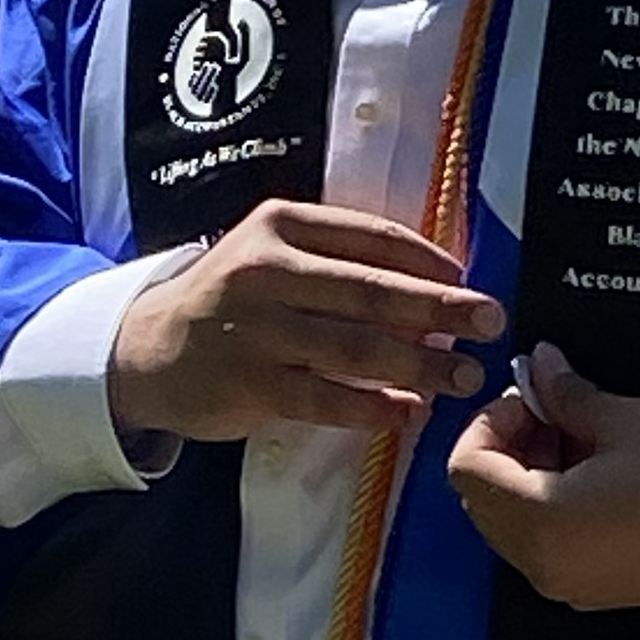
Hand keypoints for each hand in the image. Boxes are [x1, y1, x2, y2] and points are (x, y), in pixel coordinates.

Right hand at [109, 199, 505, 443]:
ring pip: (356, 347)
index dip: (428, 261)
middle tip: (491, 322)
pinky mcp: (250, 384)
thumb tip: (434, 283)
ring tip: (464, 376)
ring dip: (420, 364)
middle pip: (372, 290)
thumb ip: (339, 261)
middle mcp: (268, 270)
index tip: (468, 281)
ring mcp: (257, 329)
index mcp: (282, 224)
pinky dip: (374, 408)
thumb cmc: (233, 302)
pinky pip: (326, 398)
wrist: (148, 349)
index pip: (371, 237)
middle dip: (440, 309)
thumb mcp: (273, 256)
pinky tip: (411, 414)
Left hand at [445, 340, 639, 615]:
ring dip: (527, 475)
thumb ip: (567, 395)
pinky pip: (544, 543)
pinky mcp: (593, 590)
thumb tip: (540, 364)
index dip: (490, 423)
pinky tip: (595, 472)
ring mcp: (566, 583)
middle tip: (553, 411)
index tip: (532, 397)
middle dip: (507, 448)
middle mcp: (541, 563)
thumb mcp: (626, 422)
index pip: (467, 469)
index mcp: (541, 521)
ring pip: (511, 522)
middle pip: (482, 498)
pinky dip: (550, 504)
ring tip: (580, 437)